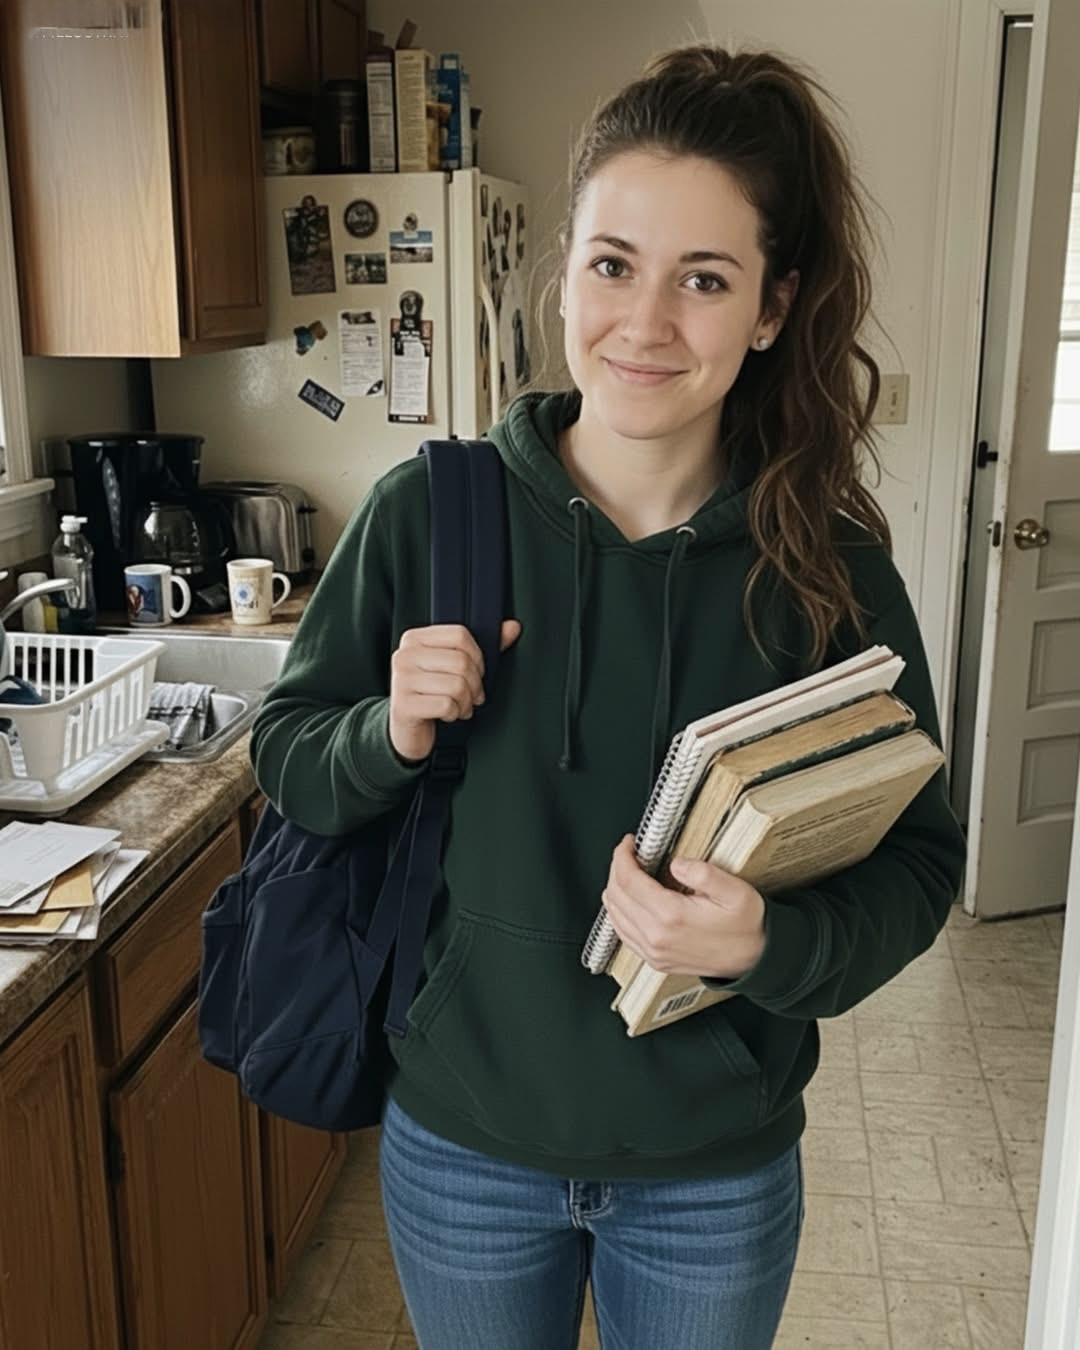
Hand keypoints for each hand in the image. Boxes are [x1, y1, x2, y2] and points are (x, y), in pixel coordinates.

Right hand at [388, 620, 521, 761]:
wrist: (406, 728)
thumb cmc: (431, 693)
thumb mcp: (452, 668)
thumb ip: (481, 648)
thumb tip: (513, 627)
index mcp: (415, 639)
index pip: (459, 635)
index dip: (477, 656)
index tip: (476, 672)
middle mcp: (404, 656)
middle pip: (461, 662)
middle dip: (475, 684)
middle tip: (472, 695)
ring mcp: (402, 681)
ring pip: (457, 685)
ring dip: (466, 702)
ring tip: (461, 706)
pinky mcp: (404, 706)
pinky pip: (446, 705)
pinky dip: (455, 713)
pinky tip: (449, 714)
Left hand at [601, 835, 765, 978]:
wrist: (754, 959)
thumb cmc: (745, 926)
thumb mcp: (735, 891)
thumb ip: (704, 873)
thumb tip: (675, 863)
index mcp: (672, 916)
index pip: (628, 880)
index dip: (623, 856)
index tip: (628, 843)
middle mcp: (657, 937)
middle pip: (616, 896)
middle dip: (617, 868)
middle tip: (628, 853)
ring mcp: (653, 952)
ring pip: (614, 915)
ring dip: (615, 889)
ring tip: (628, 871)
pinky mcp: (654, 960)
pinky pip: (623, 933)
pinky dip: (619, 911)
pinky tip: (628, 899)